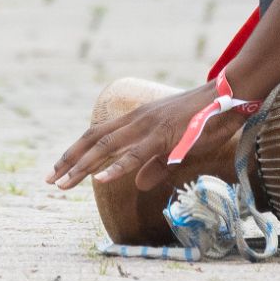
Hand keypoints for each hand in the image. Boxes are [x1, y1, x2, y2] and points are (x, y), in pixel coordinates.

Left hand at [47, 81, 243, 190]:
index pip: (97, 136)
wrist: (230, 96)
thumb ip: (156, 164)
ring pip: (107, 148)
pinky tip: (101, 179)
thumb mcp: (176, 146)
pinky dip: (116, 166)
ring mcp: (148, 126)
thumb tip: (139, 184)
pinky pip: (136, 153)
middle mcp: (137, 120)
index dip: (75, 152)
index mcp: (138, 120)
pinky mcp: (164, 135)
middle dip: (69, 161)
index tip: (57, 170)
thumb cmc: (206, 120)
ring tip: (63, 184)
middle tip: (49, 181)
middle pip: (93, 141)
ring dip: (82, 166)